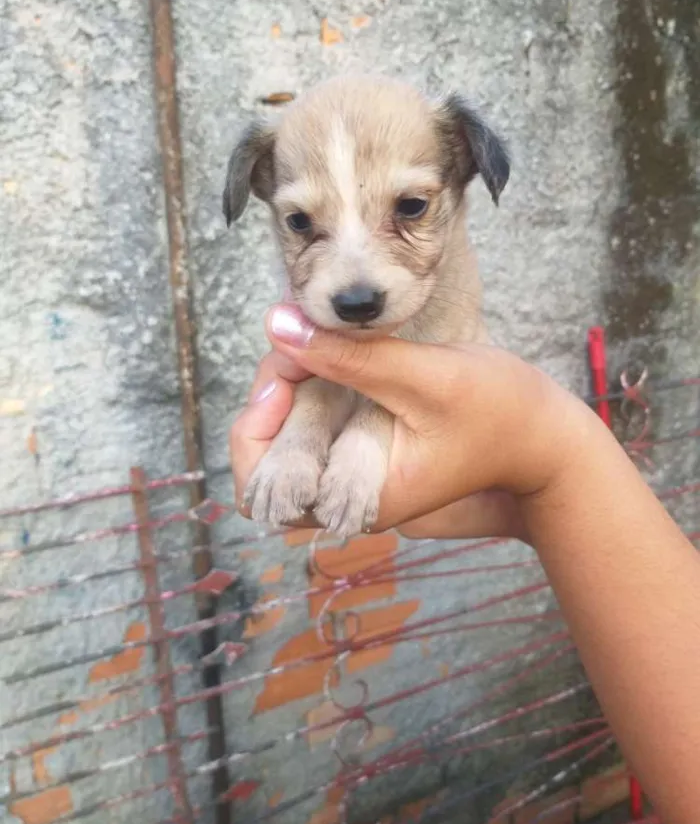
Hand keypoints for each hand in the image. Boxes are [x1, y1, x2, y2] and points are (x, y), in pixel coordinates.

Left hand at [230, 305, 589, 538]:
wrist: (547, 435)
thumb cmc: (501, 413)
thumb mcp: (426, 378)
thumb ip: (351, 357)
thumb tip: (277, 325)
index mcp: (358, 498)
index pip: (262, 486)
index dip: (257, 426)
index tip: (289, 372)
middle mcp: (347, 491)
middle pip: (265, 453)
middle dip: (272, 390)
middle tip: (301, 341)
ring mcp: (356, 468)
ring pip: (287, 430)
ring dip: (292, 378)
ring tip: (318, 337)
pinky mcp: (366, 443)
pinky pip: (318, 416)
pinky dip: (313, 378)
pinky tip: (332, 347)